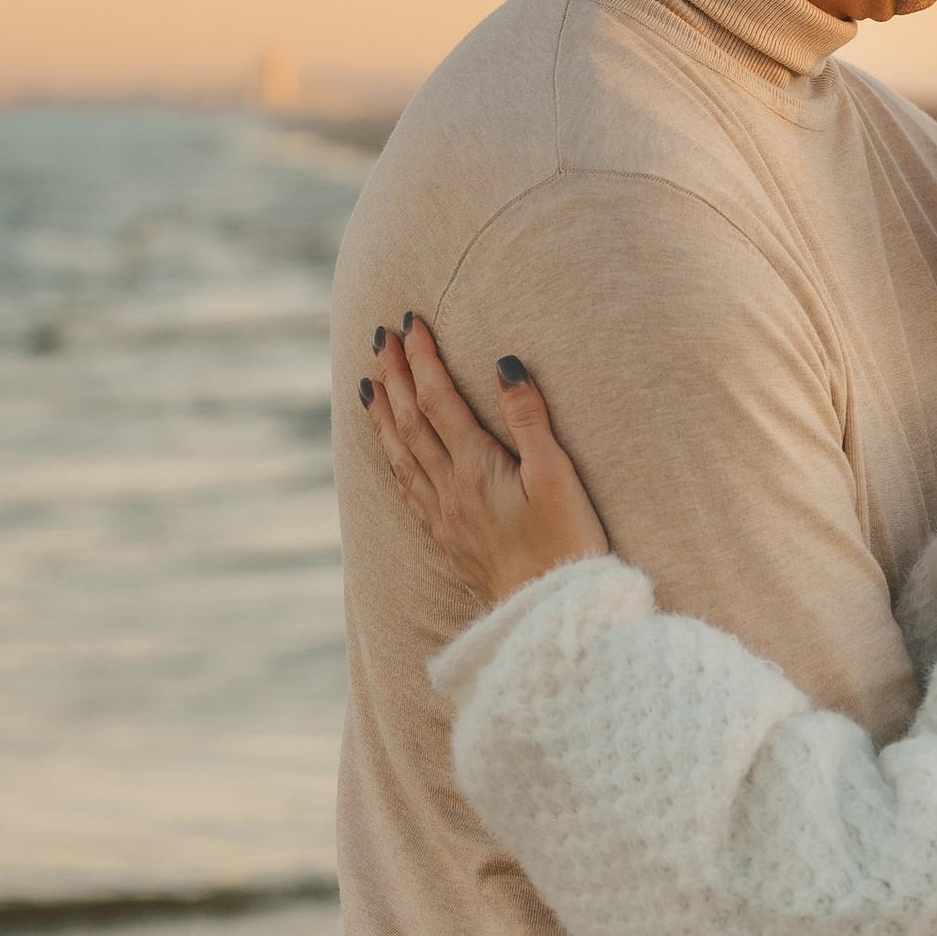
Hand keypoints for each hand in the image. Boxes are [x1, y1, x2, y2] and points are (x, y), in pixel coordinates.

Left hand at [362, 321, 610, 602]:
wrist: (551, 612)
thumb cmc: (566, 543)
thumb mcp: (557, 475)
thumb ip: (528, 419)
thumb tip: (504, 365)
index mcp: (476, 467)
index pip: (437, 400)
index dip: (422, 359)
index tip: (411, 323)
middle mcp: (451, 489)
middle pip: (411, 422)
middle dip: (394, 376)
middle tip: (380, 338)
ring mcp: (446, 516)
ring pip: (401, 455)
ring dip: (383, 415)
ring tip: (369, 384)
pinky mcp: (450, 539)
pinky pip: (408, 489)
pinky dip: (394, 460)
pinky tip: (391, 453)